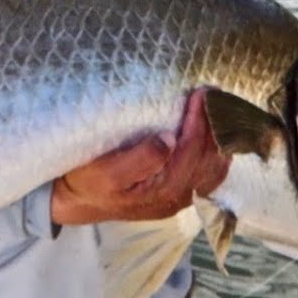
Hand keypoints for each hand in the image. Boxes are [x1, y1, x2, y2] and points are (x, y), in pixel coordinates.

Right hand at [50, 88, 229, 225]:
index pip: (191, 151)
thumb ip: (140, 160)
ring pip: (214, 168)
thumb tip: (169, 141)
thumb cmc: (87, 182)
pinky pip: (208, 174)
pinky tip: (217, 136)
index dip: (199, 122)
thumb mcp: (104, 172)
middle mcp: (177, 197)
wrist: (77, 203)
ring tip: (220, 109)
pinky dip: (217, 153)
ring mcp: (179, 198)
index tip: (200, 95)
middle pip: (209, 159)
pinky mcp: (177, 195)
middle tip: (215, 94)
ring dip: (220, 138)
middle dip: (214, 126)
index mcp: (161, 190)